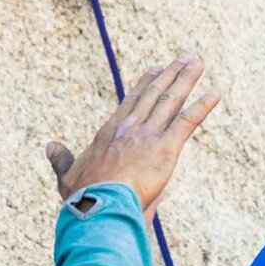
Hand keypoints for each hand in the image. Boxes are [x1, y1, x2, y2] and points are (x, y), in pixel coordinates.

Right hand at [46, 58, 218, 218]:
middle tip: (185, 58)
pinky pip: (188, 121)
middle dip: (170, 74)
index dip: (145, 84)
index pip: (131, 102)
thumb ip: (60, 160)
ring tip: (198, 62)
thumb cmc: (82, 197)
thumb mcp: (66, 176)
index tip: (155, 69)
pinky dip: (203, 105)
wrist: (98, 207)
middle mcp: (130, 128)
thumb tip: (49, 146)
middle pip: (153, 94)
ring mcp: (148, 136)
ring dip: (186, 79)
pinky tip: (215, 92)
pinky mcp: (166, 148)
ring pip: (170, 100)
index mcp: (109, 132)